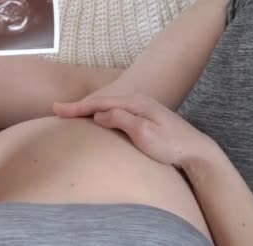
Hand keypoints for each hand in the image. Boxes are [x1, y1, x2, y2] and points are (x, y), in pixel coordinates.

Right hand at [53, 94, 217, 167]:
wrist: (196, 151)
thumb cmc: (171, 145)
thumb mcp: (145, 134)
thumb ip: (122, 120)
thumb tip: (99, 114)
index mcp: (135, 103)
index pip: (99, 103)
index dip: (77, 107)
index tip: (57, 110)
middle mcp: (137, 101)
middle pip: (101, 102)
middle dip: (78, 106)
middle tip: (56, 110)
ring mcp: (141, 109)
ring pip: (108, 106)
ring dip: (88, 109)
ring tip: (70, 113)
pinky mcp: (144, 118)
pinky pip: (115, 112)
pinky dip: (100, 114)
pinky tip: (96, 119)